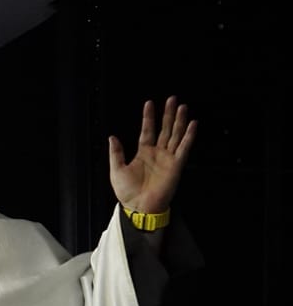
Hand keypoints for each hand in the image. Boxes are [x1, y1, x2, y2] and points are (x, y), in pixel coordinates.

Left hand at [108, 96, 195, 213]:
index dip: (148, 117)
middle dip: (167, 114)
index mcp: (143, 152)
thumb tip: (112, 137)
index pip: (147, 130)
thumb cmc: (127, 192)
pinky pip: (184, 147)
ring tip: (182, 106)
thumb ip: (116, 153)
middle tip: (172, 98)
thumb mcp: (117, 170)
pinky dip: (189, 136)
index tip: (149, 103)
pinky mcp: (176, 165)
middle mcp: (157, 153)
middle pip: (164, 128)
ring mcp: (168, 158)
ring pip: (175, 134)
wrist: (139, 207)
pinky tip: (193, 124)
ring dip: (179, 121)